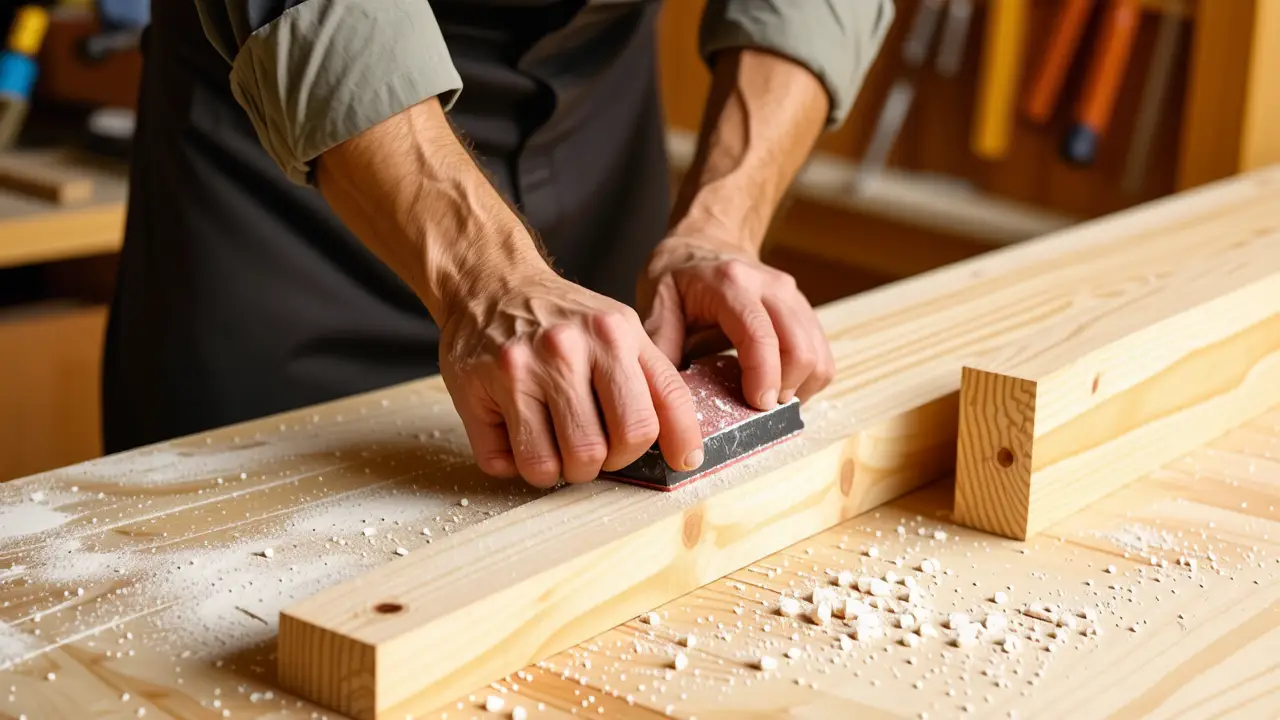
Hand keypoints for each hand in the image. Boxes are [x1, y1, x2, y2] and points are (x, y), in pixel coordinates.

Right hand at [438, 265, 703, 487]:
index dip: (671, 447)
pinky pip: (506, 462)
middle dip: (602, 464)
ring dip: (558, 471)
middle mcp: (567, 348)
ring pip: (551, 465)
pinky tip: (520, 435)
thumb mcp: (620, 332)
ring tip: (556, 445)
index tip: (679, 463)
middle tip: (593, 449)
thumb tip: (686, 455)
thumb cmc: (562, 320)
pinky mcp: (476, 386)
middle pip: (603, 450)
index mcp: (614, 334)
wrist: (492, 283)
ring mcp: (519, 368)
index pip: (654, 414)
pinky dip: (516, 465)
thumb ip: (655, 384)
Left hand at [638, 236, 834, 408]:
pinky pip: (822, 354)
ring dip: (798, 386)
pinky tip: (780, 384)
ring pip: (818, 353)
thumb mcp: (656, 303)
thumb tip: (666, 392)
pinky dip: (808, 378)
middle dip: (784, 387)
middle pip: (800, 348)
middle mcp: (770, 286)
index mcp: (731, 283)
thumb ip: (661, 345)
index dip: (764, 374)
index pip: (760, 333)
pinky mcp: (805, 310)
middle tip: (757, 406)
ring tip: (767, 397)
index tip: (757, 405)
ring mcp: (793, 296)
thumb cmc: (679, 277)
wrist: (704, 245)